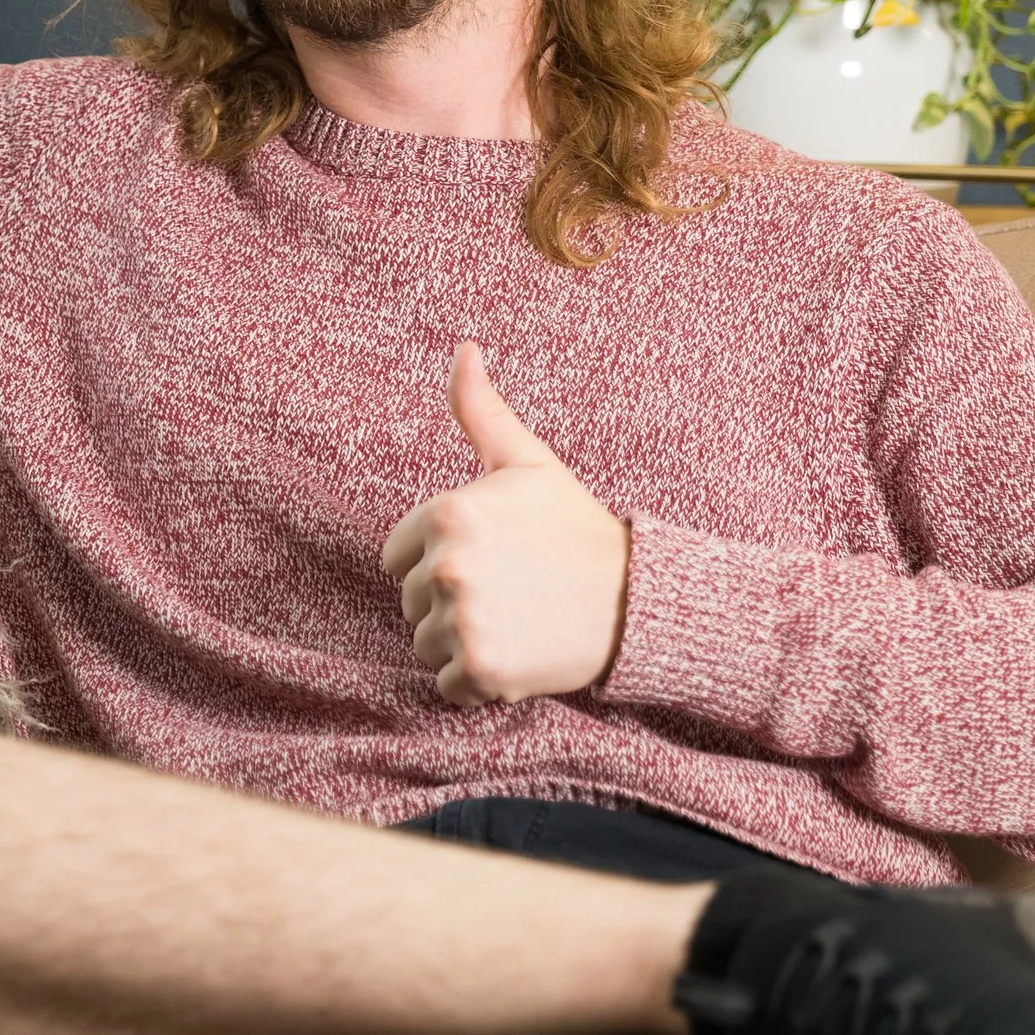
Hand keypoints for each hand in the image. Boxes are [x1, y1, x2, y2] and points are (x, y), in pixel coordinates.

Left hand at [380, 342, 630, 707]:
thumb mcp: (528, 462)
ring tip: (515, 621)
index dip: (438, 560)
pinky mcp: (480, 670)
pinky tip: (519, 653)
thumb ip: (481, 409)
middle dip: (449, 603)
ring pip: (425, 645)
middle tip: (509, 592)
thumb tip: (463, 347)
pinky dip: (476, 682)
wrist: (638, 600)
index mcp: (447, 512)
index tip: (489, 560)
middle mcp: (446, 566)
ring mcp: (462, 620)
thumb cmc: (576, 528)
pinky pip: (447, 686)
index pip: (397, 557)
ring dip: (461, 643)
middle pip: (409, 603)